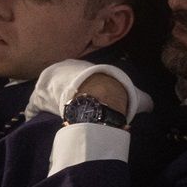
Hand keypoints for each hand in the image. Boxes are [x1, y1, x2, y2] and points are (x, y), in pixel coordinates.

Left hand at [27, 59, 153, 123]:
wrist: (99, 96)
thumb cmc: (117, 91)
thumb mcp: (135, 95)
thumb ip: (142, 100)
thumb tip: (152, 105)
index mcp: (86, 66)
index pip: (81, 78)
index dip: (81, 90)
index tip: (83, 101)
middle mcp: (66, 69)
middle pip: (61, 84)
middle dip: (62, 95)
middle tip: (67, 109)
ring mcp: (51, 82)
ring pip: (46, 93)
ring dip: (47, 103)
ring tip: (51, 116)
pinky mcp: (40, 95)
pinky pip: (34, 104)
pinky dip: (35, 111)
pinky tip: (37, 120)